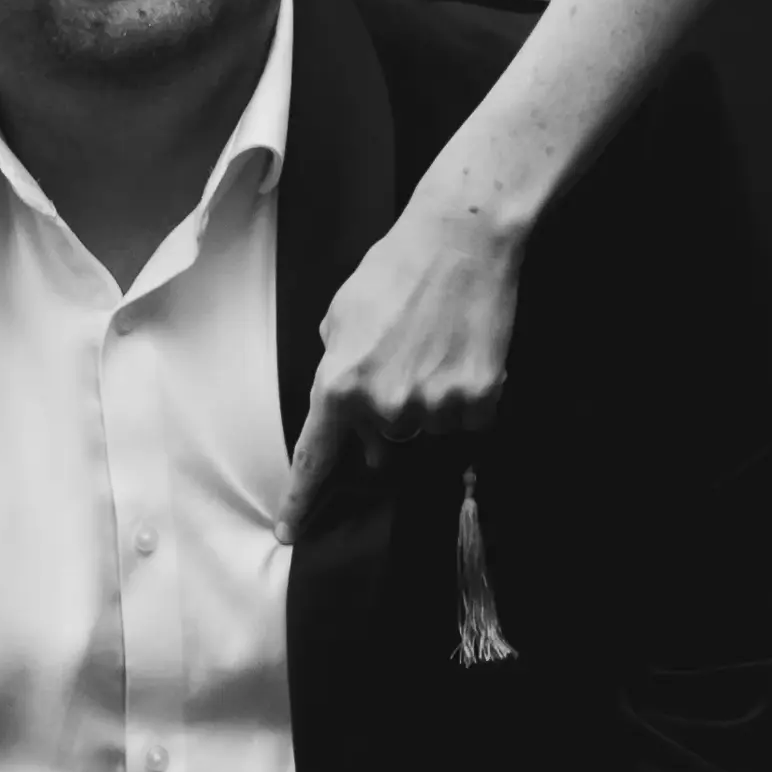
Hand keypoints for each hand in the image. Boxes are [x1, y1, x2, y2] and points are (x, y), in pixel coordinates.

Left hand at [283, 174, 526, 508]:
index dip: (302, 500)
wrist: (463, 239)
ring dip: (429, 402)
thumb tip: (353, 420)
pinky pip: (468, 422)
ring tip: (435, 345)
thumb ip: (336, 373)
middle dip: (386, 418)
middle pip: (382, 444)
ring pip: (428, 431)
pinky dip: (468, 397)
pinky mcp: (480, 401)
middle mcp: (386, 407)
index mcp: (340, 385)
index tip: (290, 532)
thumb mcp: (341, 318)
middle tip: (403, 363)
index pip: (316, 459)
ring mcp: (436, 408)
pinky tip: (465, 353)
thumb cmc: (395, 269)